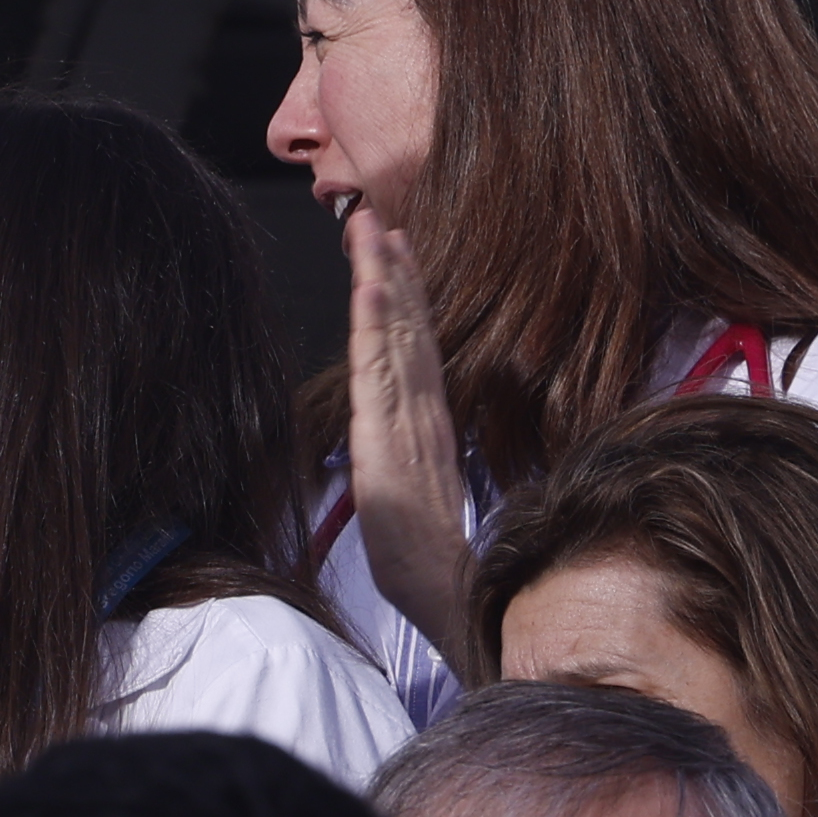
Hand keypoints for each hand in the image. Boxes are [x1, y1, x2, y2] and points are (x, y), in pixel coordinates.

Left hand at [335, 210, 474, 664]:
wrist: (450, 598)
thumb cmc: (435, 567)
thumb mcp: (417, 509)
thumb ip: (421, 476)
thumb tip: (422, 466)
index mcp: (427, 428)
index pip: (416, 351)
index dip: (407, 300)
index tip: (398, 253)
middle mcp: (420, 415)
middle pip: (406, 330)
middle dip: (390, 272)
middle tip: (377, 218)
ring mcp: (406, 422)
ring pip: (393, 337)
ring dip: (380, 281)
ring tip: (370, 231)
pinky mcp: (388, 436)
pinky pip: (380, 370)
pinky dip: (374, 325)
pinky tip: (367, 287)